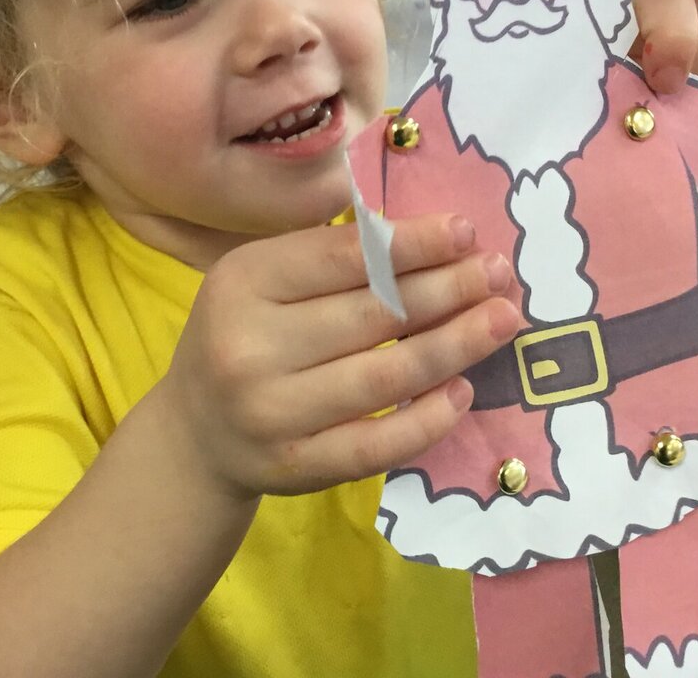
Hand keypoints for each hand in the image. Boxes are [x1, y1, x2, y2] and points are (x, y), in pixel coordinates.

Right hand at [157, 215, 520, 500]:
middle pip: (373, 314)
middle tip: (501, 273)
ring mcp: (271, 413)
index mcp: (243, 282)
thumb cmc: (247, 336)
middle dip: (449, 289)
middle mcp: (250, 347)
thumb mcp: (264, 280)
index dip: (412, 243)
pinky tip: (463, 390)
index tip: (467, 231)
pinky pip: (378, 444)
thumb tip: (438, 241)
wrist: (196, 434)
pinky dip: (428, 419)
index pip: (344, 257)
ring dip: (455, 345)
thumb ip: (333, 258)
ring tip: (502, 320)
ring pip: (385, 377)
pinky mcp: (297, 466)